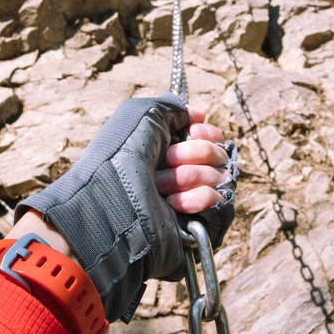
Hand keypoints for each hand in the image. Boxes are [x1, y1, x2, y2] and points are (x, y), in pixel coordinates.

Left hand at [13, 110, 228, 254]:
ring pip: (221, 177)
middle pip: (219, 155)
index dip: (206, 133)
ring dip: (189, 177)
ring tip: (160, 186)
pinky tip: (174, 204)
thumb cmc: (121, 158)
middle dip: (195, 153)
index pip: (212, 138)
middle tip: (167, 160)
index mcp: (171, 152)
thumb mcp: (142, 116)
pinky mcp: (202, 226)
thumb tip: (195, 115)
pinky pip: (221, 203)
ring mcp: (194, 202)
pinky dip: (199, 199)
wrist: (112, 201)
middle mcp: (184, 175)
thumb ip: (172, 108)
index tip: (192, 131)